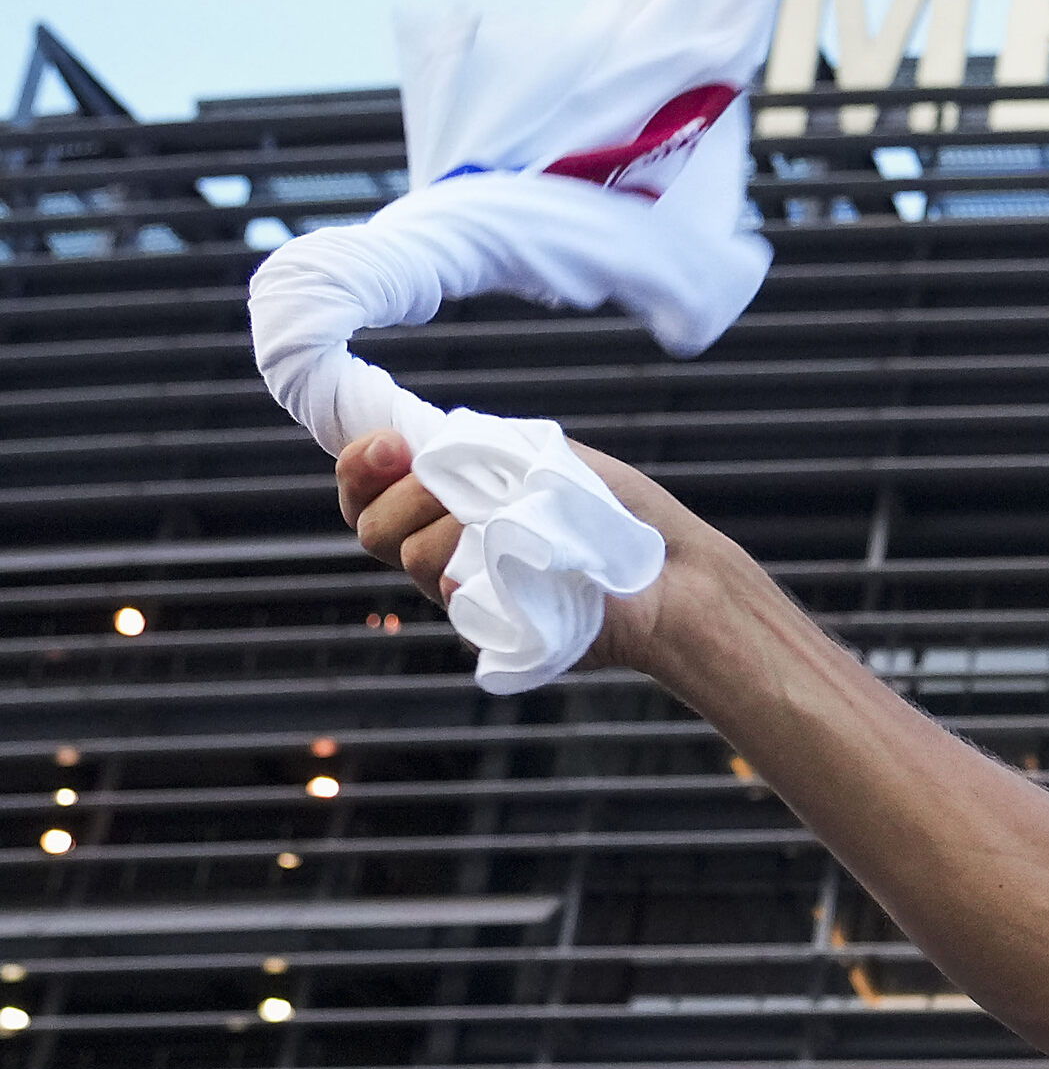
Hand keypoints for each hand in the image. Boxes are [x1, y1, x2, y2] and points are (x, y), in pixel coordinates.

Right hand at [335, 431, 704, 671]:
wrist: (669, 570)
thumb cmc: (613, 512)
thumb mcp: (539, 456)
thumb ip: (474, 445)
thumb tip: (420, 439)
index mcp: (447, 505)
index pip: (365, 491)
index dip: (359, 466)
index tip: (391, 445)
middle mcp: (445, 550)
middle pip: (374, 527)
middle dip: (407, 494)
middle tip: (463, 486)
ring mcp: (463, 592)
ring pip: (413, 554)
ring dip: (460, 526)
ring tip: (517, 522)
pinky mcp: (488, 629)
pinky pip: (451, 595)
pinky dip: (475, 571)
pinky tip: (513, 563)